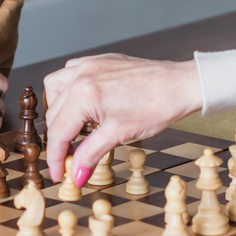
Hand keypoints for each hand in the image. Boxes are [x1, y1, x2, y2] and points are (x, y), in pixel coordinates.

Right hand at [42, 54, 202, 184]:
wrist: (181, 84)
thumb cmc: (158, 105)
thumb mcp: (119, 135)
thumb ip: (91, 155)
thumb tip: (75, 174)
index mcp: (84, 93)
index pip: (58, 132)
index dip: (56, 157)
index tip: (58, 173)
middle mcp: (81, 74)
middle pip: (54, 114)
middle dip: (59, 139)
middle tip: (70, 159)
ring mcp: (89, 64)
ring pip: (54, 88)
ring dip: (59, 111)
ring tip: (74, 129)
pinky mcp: (99, 61)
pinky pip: (70, 74)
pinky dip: (69, 91)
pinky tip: (82, 105)